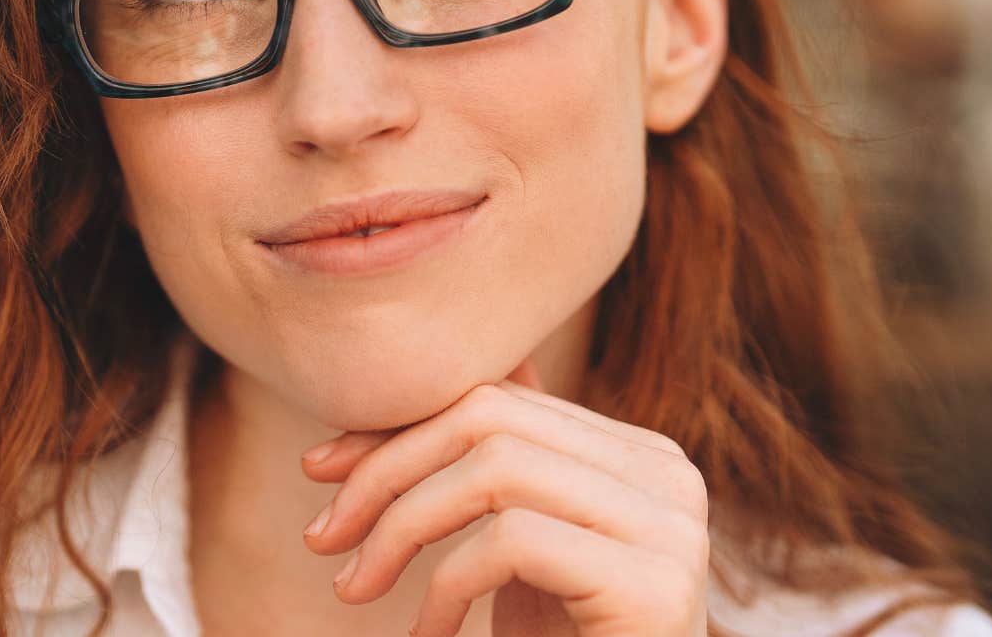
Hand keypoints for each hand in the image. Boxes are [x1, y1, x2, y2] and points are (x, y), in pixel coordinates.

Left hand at [298, 355, 708, 636]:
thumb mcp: (524, 549)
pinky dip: (446, 586)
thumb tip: (419, 379)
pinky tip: (428, 634)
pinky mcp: (652, 584)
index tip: (323, 471)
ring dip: (401, 526)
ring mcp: (669, 527)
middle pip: (492, 419)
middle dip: (387, 469)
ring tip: (355, 585)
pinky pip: (512, 542)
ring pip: (496, 468)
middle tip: (324, 534)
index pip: (500, 401)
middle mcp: (668, 474)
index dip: (399, 430)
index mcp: (639, 455)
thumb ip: (501, 471)